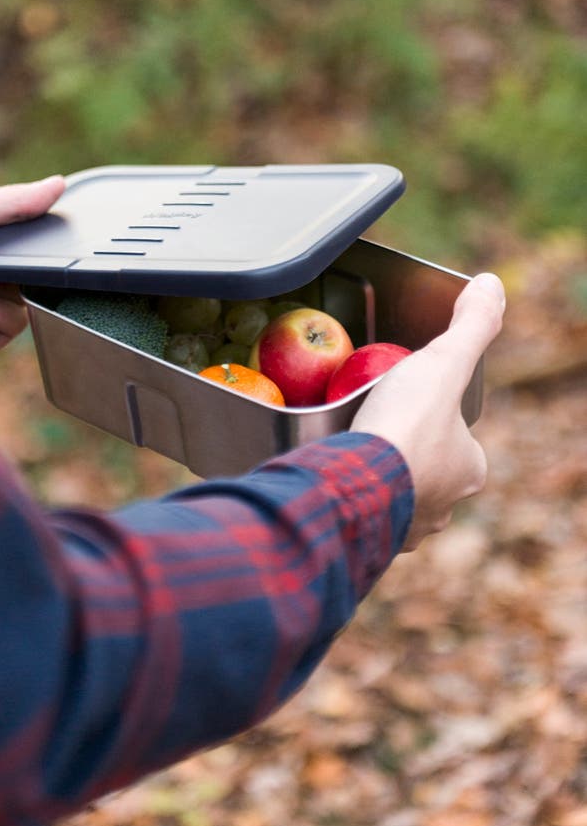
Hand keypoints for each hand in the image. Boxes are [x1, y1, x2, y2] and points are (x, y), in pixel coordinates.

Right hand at [351, 272, 505, 549]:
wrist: (353, 486)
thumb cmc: (406, 424)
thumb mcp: (442, 362)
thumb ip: (470, 326)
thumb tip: (492, 283)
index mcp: (469, 469)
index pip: (456, 435)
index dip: (433, 414)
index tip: (405, 399)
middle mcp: (445, 507)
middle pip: (425, 467)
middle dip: (404, 449)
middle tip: (371, 421)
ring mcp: (406, 529)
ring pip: (395, 494)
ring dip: (378, 475)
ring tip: (349, 447)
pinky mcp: (369, 542)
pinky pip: (363, 515)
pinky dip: (352, 497)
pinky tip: (335, 478)